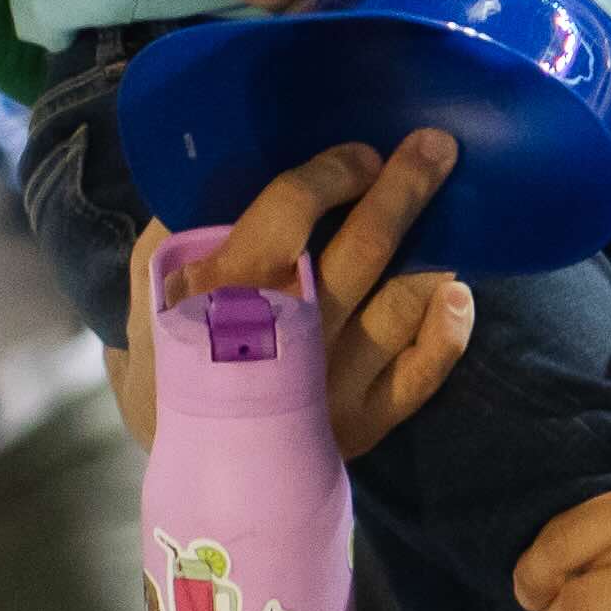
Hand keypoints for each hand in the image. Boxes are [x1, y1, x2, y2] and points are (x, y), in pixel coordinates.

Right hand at [119, 132, 470, 457]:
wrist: (194, 463)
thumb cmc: (175, 360)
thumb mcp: (152, 293)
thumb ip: (182, 235)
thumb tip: (225, 171)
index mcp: (226, 291)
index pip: (290, 209)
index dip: (332, 173)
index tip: (361, 154)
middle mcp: (287, 334)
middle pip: (361, 249)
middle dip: (403, 190)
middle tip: (436, 147)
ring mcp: (332, 382)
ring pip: (400, 305)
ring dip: (431, 255)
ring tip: (453, 220)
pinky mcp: (366, 422)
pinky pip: (423, 372)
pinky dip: (447, 331)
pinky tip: (457, 293)